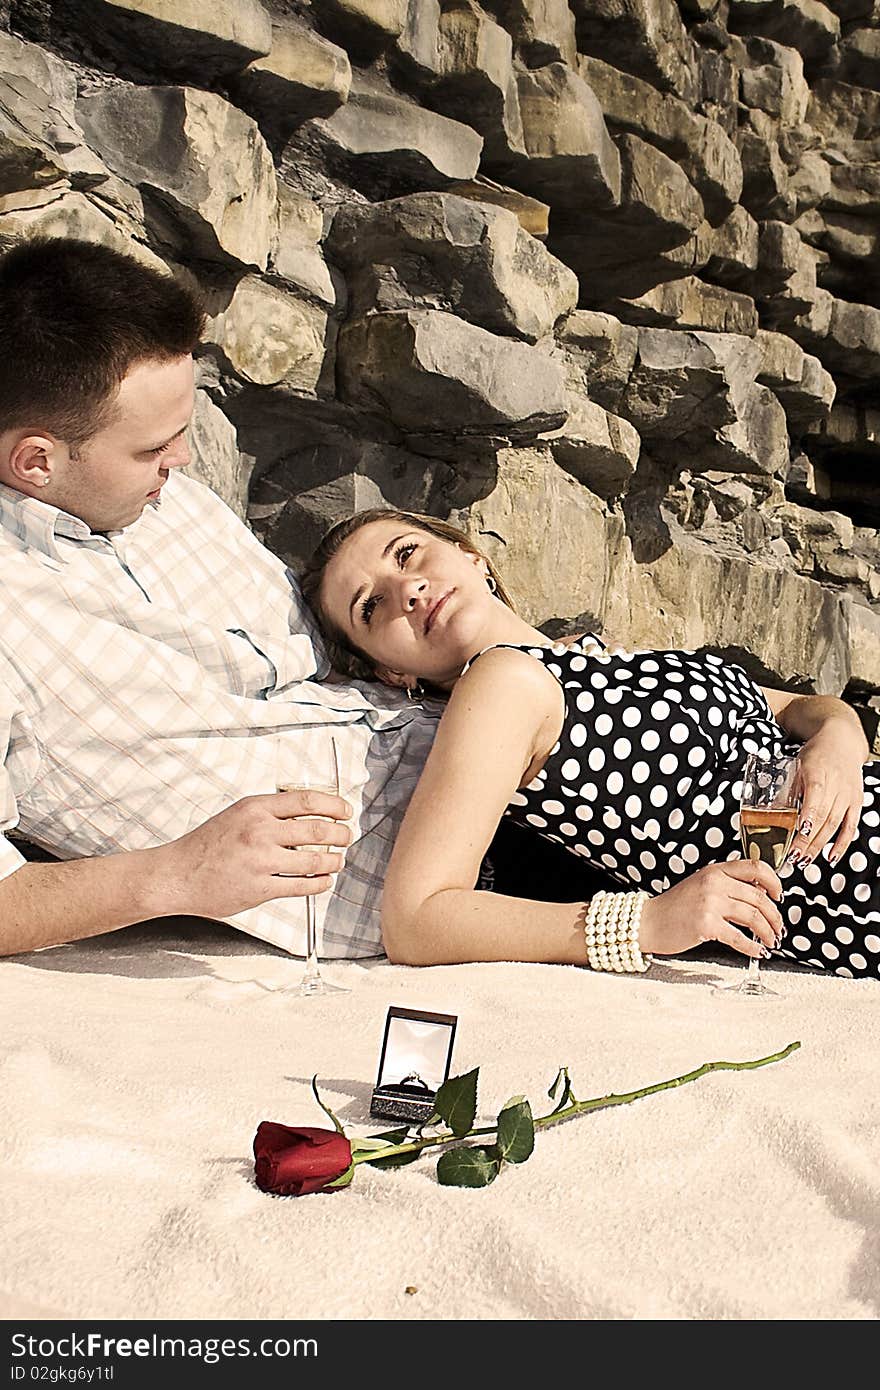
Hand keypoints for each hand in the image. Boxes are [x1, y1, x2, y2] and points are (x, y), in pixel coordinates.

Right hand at [156, 790, 351, 917]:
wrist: (178, 874)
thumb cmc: (207, 845)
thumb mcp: (238, 813)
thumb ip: (270, 811)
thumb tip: (310, 811)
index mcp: (255, 808)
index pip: (308, 801)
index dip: (335, 805)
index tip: (345, 811)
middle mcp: (259, 831)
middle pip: (319, 830)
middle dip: (342, 834)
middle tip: (347, 836)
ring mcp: (260, 861)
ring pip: (315, 860)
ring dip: (334, 860)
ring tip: (337, 860)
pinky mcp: (260, 888)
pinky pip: (303, 886)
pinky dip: (320, 883)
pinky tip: (322, 880)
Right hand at [639, 860, 783, 959]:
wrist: (648, 922)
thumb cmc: (674, 907)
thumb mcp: (700, 884)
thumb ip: (726, 884)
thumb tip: (758, 895)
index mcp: (715, 870)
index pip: (755, 867)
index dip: (774, 881)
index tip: (779, 895)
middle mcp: (714, 883)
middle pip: (760, 897)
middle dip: (775, 917)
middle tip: (778, 928)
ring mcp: (710, 903)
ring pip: (754, 917)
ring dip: (768, 932)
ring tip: (771, 941)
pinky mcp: (706, 925)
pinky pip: (739, 938)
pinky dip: (752, 947)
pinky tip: (757, 951)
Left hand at [786, 720, 866, 866]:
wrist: (842, 743)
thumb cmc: (816, 755)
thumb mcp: (796, 766)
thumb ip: (787, 790)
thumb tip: (768, 814)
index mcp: (818, 772)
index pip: (815, 796)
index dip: (808, 815)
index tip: (799, 831)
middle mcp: (836, 785)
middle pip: (823, 816)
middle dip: (808, 839)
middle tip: (793, 856)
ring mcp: (848, 795)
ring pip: (835, 825)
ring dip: (820, 845)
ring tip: (804, 860)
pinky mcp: (856, 803)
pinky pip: (851, 827)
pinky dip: (842, 844)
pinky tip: (831, 857)